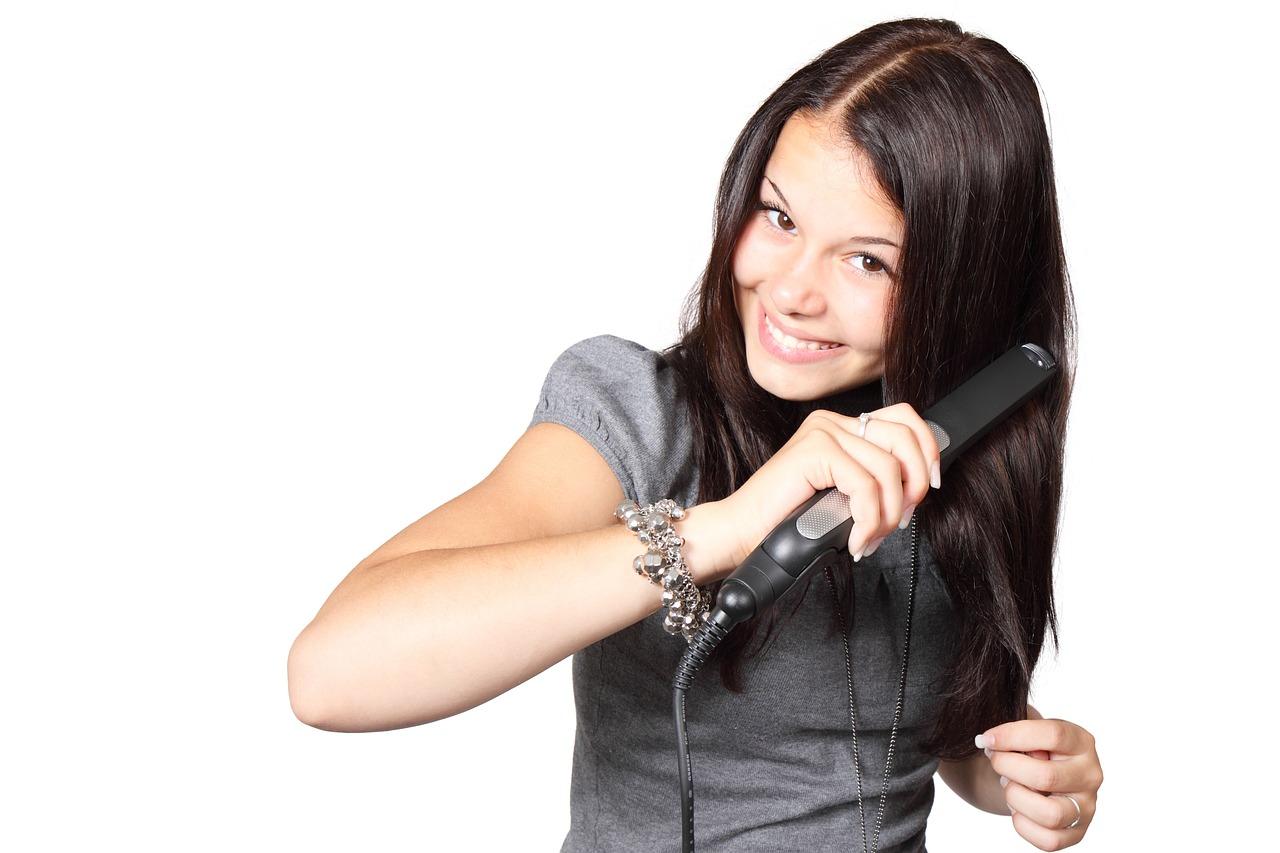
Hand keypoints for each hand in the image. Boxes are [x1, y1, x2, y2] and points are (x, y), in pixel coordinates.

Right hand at [718, 403, 941, 577]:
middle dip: (914, 485)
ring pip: (889, 468)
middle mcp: (832, 422)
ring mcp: (822, 432)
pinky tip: (857, 540)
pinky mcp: (815, 450)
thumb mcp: (843, 498)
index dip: (926, 453)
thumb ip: (873, 483)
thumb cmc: (787, 522)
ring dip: (889, 515)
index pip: (904, 420)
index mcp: (840, 427)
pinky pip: (866, 487)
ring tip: (870, 538)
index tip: (924, 491)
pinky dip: (870, 521)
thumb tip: (918, 486)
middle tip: (901, 520)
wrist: (741, 534)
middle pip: (905, 436)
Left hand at [979, 718, 1102, 849]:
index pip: (1052, 735)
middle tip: (996, 761)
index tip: (986, 739)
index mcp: (1081, 742)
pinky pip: (1048, 840)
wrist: (1045, 777)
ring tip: (1010, 786)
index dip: (1013, 736)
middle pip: (1046, 776)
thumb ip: (1016, 731)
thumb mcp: (1030, 730)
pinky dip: (1023, 824)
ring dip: (1016, 798)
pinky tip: (1019, 808)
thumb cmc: (1035, 750)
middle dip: (1007, 768)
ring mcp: (1086, 807)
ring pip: (1049, 814)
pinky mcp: (1076, 833)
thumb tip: (991, 743)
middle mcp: (1089, 775)